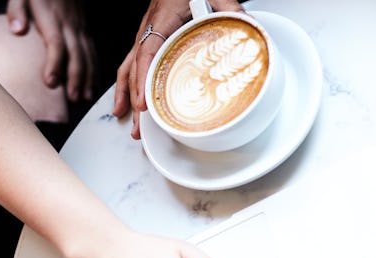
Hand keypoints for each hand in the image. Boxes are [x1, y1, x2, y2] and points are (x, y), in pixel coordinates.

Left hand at [6, 0, 95, 101]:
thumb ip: (17, 10)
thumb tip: (17, 30)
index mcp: (52, 18)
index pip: (55, 44)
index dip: (54, 64)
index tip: (50, 83)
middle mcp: (69, 25)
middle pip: (75, 54)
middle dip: (75, 78)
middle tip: (72, 98)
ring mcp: (79, 28)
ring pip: (87, 55)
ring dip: (88, 78)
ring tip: (85, 98)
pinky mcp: (84, 30)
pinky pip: (92, 52)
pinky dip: (94, 70)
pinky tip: (92, 85)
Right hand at [112, 0, 243, 138]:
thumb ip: (231, 9)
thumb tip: (250, 28)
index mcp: (161, 21)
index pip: (146, 55)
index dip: (142, 82)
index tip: (143, 104)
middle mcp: (148, 30)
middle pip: (135, 71)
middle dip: (135, 102)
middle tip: (140, 128)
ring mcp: (145, 36)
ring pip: (128, 69)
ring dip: (125, 96)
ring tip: (126, 120)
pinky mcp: (148, 39)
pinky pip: (131, 64)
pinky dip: (127, 84)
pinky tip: (127, 100)